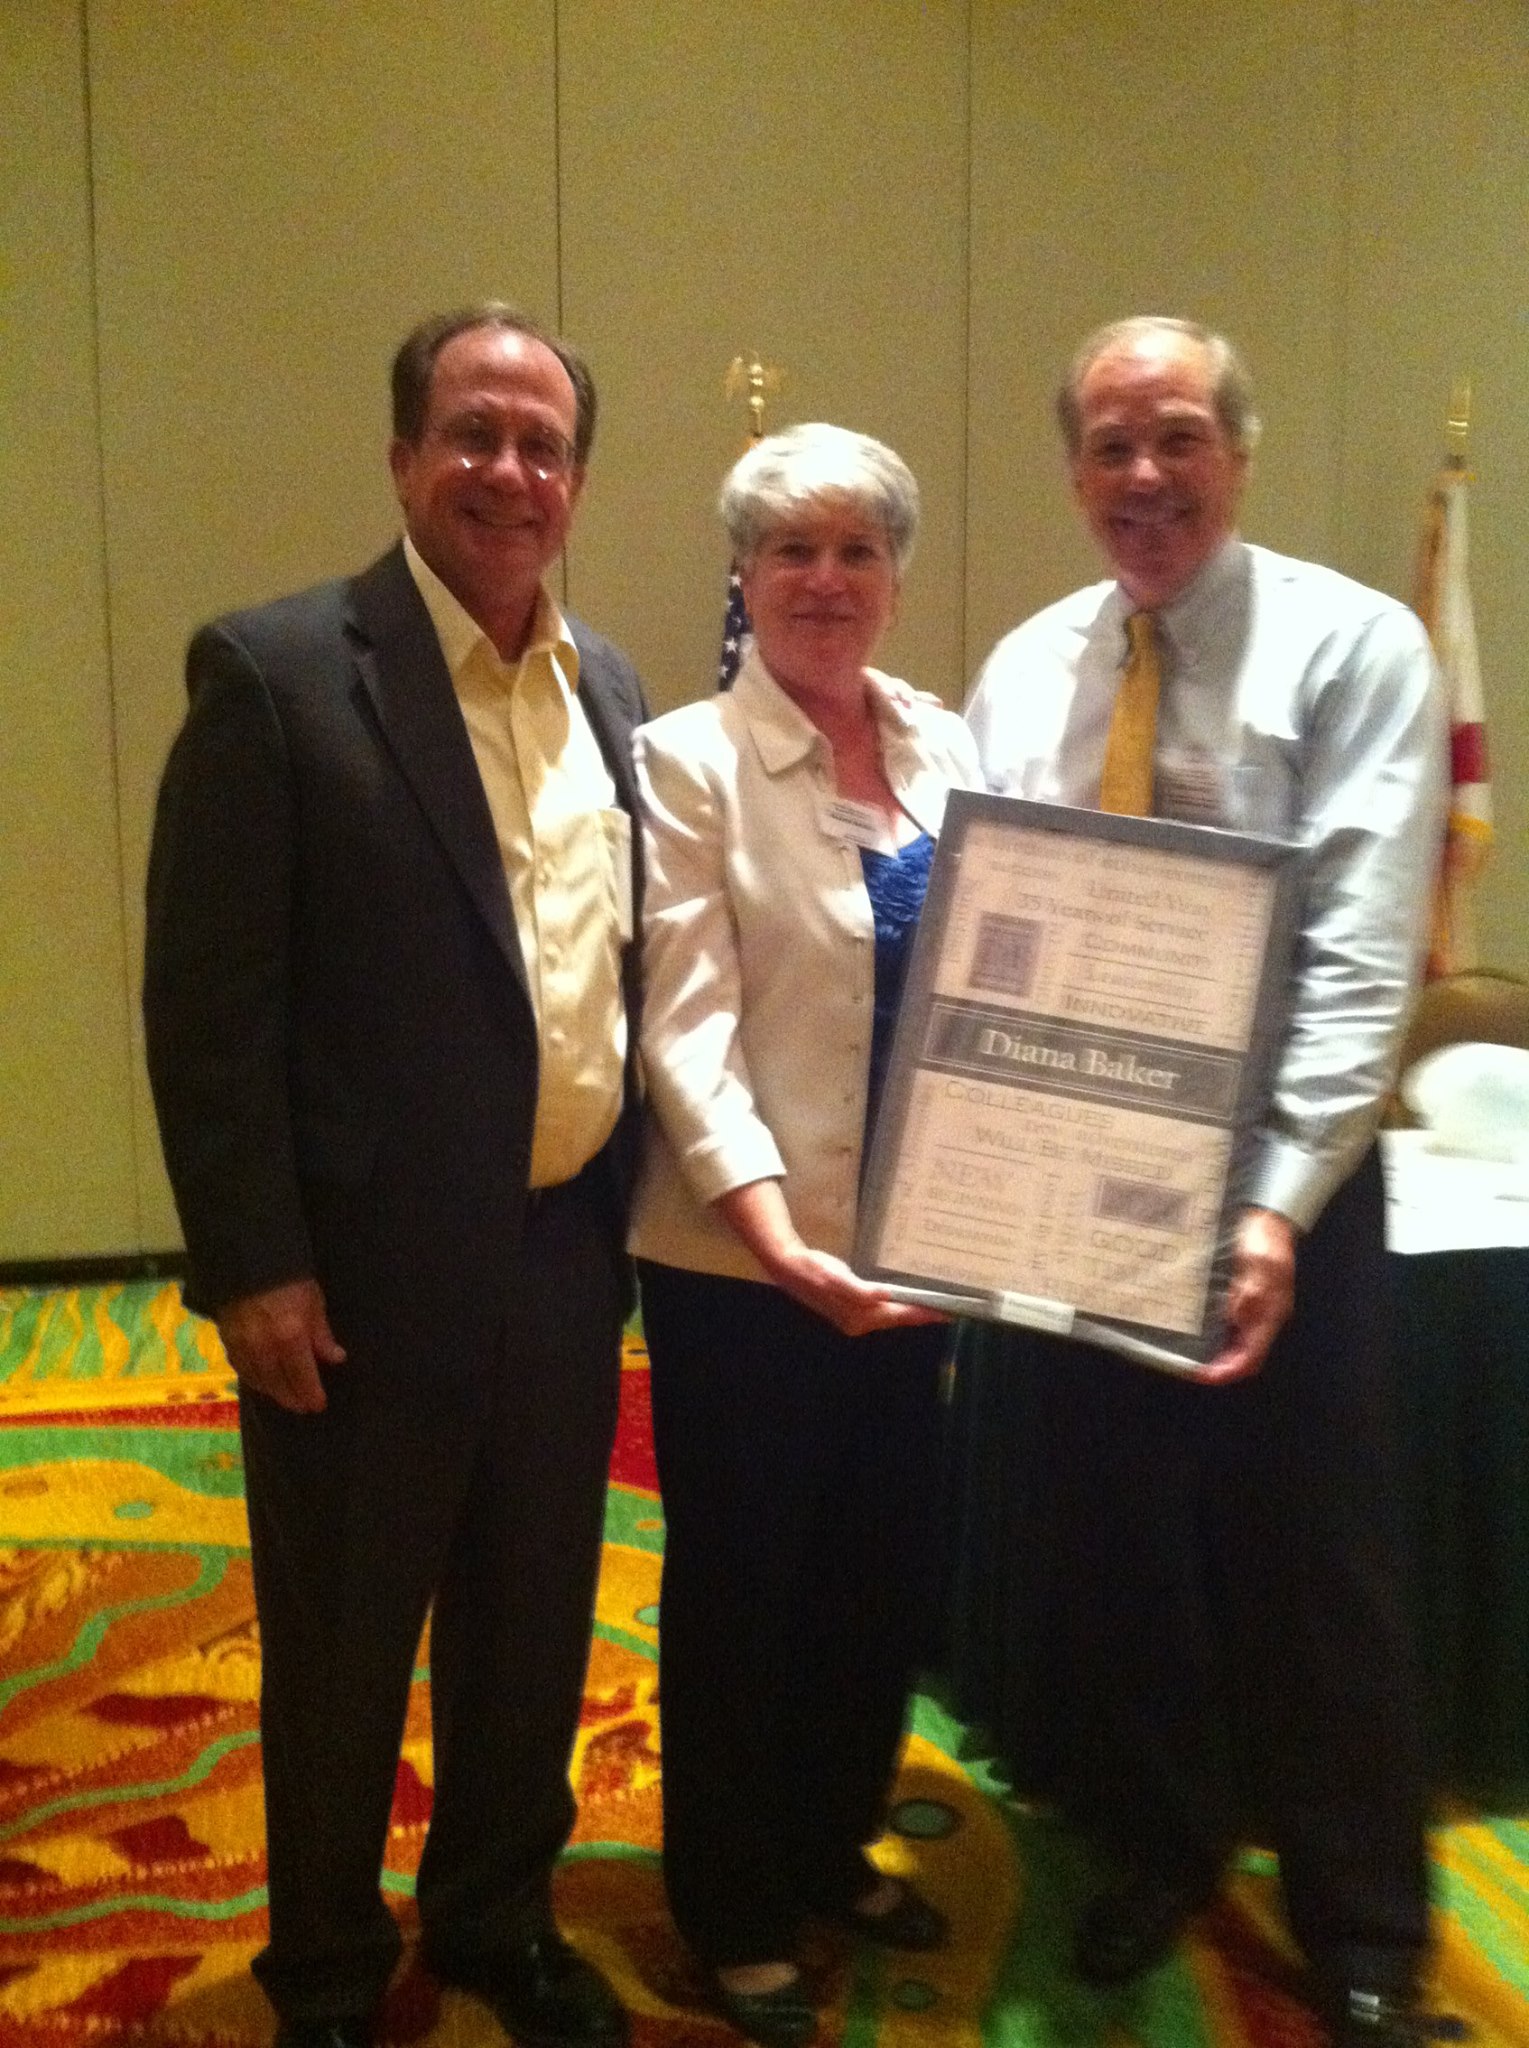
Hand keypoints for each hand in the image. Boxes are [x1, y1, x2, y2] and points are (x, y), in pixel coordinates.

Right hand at [216, 1277, 346, 1412]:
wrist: (249, 1259)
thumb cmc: (290, 1279)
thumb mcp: (314, 1303)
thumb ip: (322, 1335)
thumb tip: (336, 1358)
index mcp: (290, 1338)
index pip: (302, 1378)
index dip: (311, 1394)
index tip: (318, 1404)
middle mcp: (264, 1348)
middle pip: (279, 1385)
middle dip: (292, 1398)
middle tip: (303, 1406)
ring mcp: (243, 1346)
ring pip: (258, 1381)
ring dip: (273, 1392)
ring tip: (285, 1396)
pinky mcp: (227, 1340)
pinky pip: (241, 1368)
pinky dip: (253, 1379)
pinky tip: (262, 1381)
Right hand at [769, 1244, 947, 1337]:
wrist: (790, 1268)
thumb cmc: (814, 1270)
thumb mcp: (836, 1277)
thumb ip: (860, 1291)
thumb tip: (884, 1297)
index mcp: (858, 1316)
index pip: (897, 1315)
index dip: (921, 1313)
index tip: (944, 1312)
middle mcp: (859, 1322)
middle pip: (897, 1319)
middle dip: (920, 1315)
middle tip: (947, 1310)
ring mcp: (855, 1319)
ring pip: (890, 1318)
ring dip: (911, 1313)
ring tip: (932, 1306)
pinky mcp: (852, 1311)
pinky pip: (882, 1313)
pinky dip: (897, 1308)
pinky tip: (905, 1301)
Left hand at [1201, 1208, 1296, 1383]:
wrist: (1266, 1219)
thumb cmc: (1264, 1239)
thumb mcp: (1257, 1264)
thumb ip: (1250, 1293)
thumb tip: (1236, 1319)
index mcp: (1271, 1311)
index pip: (1252, 1355)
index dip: (1229, 1370)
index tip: (1206, 1375)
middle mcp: (1265, 1315)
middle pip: (1246, 1354)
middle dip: (1222, 1366)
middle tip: (1194, 1367)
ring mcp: (1257, 1308)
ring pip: (1239, 1342)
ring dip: (1219, 1351)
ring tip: (1193, 1353)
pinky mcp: (1248, 1298)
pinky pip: (1234, 1324)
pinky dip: (1218, 1333)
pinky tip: (1201, 1328)